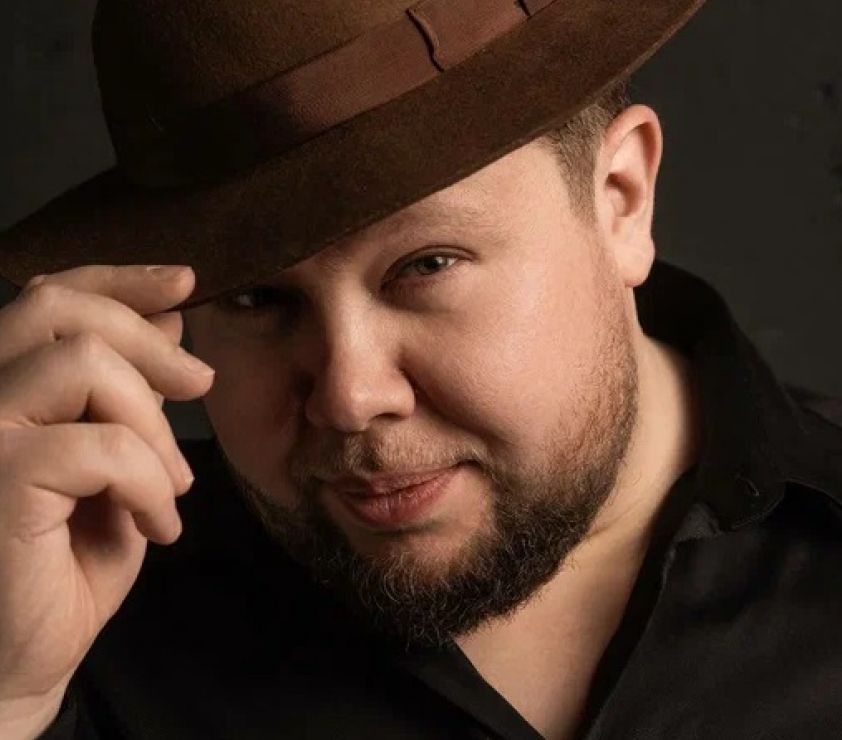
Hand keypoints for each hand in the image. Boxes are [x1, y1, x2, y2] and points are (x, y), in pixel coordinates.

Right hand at [0, 264, 213, 725]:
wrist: (15, 664)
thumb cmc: (62, 566)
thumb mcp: (111, 464)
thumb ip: (129, 393)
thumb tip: (170, 320)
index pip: (46, 299)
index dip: (118, 279)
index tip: (184, 282)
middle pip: (57, 310)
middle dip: (147, 338)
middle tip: (200, 381)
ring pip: (83, 366)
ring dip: (153, 425)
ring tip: (172, 486)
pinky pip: (101, 447)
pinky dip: (149, 481)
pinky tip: (157, 526)